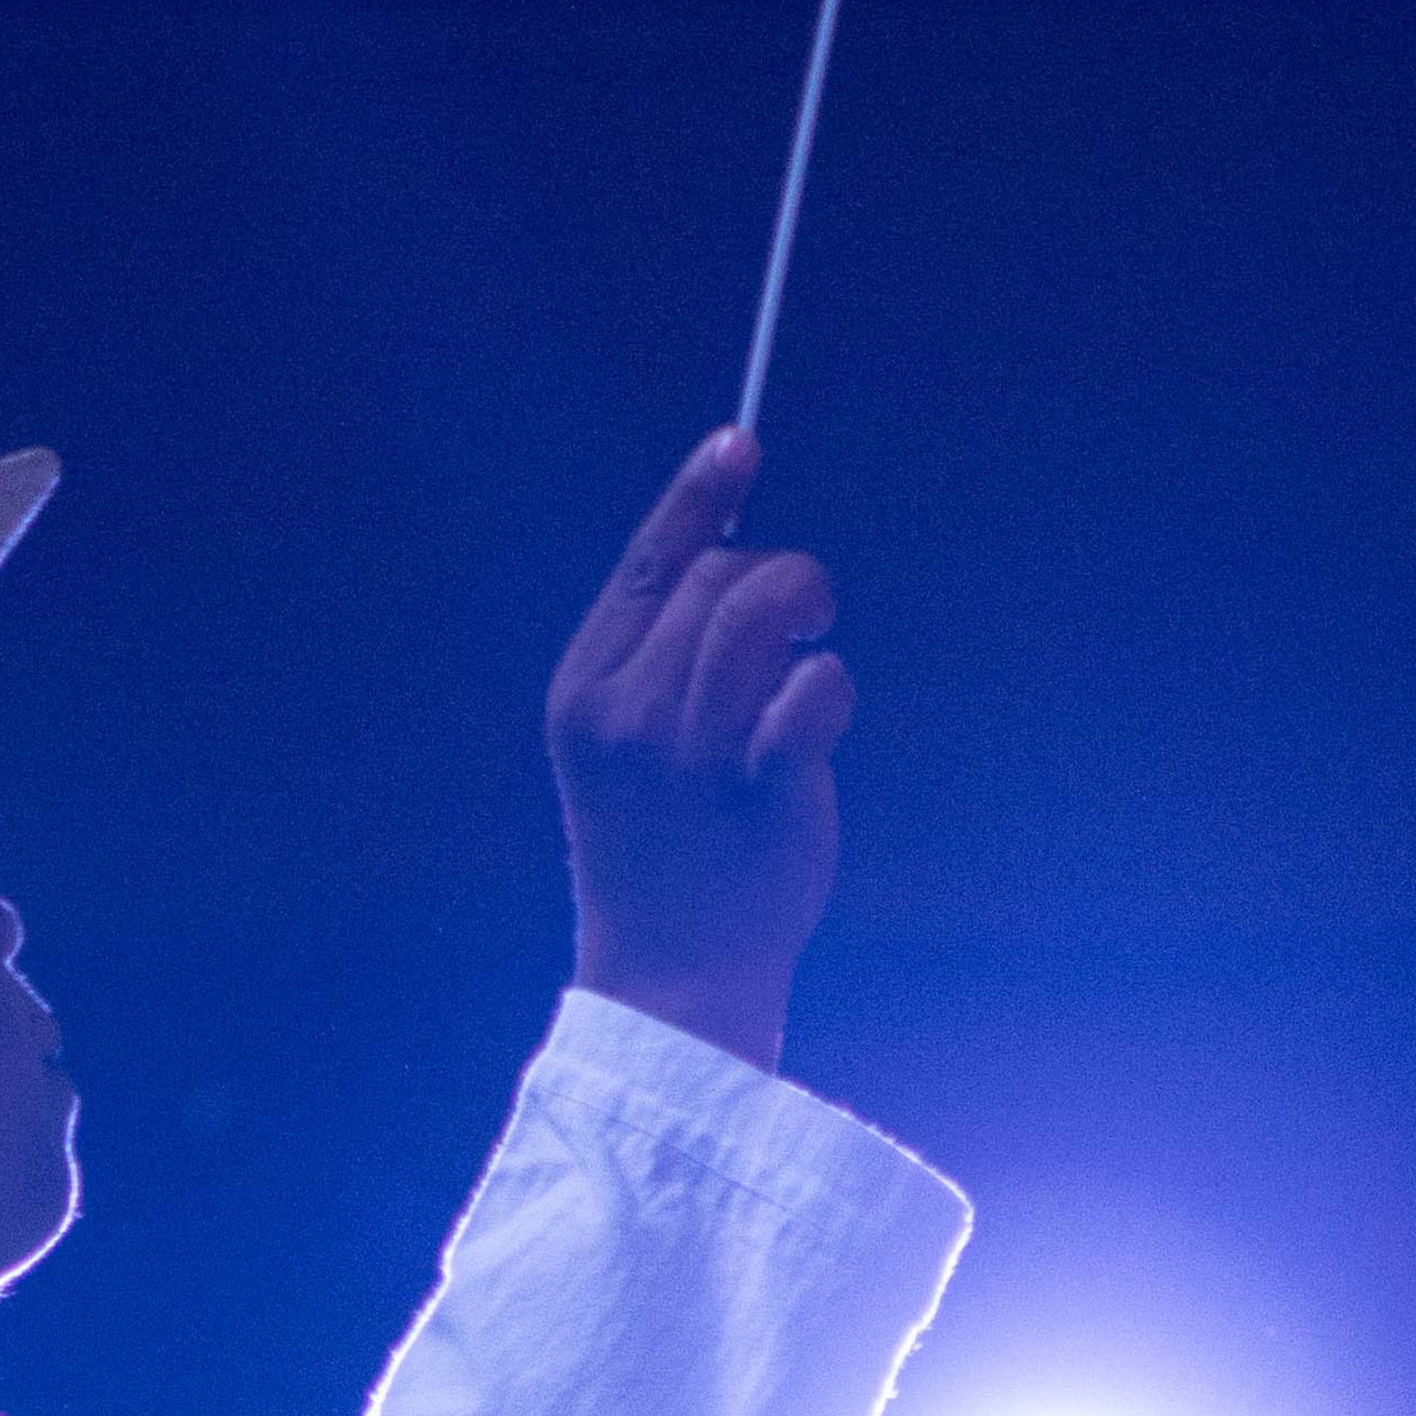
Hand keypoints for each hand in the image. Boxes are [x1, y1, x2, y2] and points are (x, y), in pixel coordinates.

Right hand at [549, 425, 852, 1078]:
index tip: (741, 441)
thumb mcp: (631, 743)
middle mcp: (627, 715)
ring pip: (755, 611)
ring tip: (814, 637)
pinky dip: (830, 684)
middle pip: (712, 581)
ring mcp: (690, 754)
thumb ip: (664, 657)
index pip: (645, 567)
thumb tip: (738, 557)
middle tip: (804, 615)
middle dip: (771, 577)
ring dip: (803, 603)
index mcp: (584, 692)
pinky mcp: (759, 791)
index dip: (695, 496)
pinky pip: (813, 690)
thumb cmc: (665, 845)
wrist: (672, 973)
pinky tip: (821, 713)